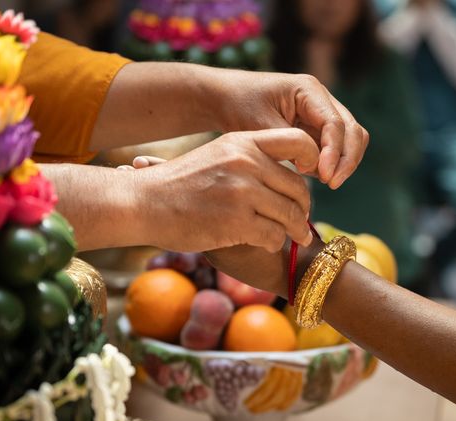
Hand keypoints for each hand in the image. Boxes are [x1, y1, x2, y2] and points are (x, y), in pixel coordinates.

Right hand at [127, 128, 317, 252]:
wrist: (143, 203)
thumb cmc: (177, 184)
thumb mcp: (215, 156)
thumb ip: (248, 159)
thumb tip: (283, 172)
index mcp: (243, 142)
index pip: (299, 141)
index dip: (313, 160)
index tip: (310, 177)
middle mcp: (246, 162)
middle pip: (298, 187)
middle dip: (303, 208)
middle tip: (301, 221)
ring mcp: (242, 192)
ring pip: (290, 215)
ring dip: (293, 230)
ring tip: (291, 236)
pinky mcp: (236, 222)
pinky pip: (273, 236)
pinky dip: (272, 243)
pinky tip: (263, 243)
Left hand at [209, 69, 368, 188]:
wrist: (225, 99)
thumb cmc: (239, 105)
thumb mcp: (260, 125)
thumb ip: (290, 145)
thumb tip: (317, 167)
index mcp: (309, 90)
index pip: (335, 123)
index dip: (335, 152)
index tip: (325, 176)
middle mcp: (321, 100)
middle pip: (353, 131)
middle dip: (346, 159)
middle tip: (331, 183)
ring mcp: (321, 114)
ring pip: (350, 140)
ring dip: (343, 162)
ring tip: (325, 181)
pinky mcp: (315, 129)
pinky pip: (334, 147)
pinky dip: (331, 163)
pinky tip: (315, 176)